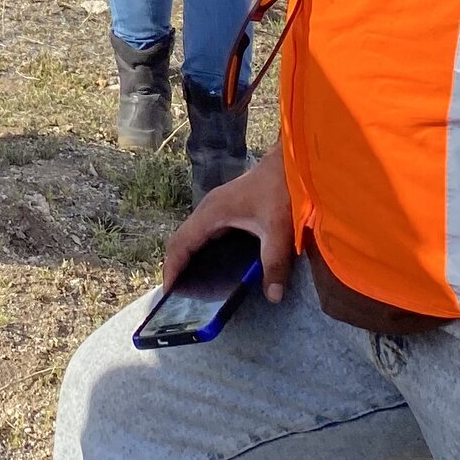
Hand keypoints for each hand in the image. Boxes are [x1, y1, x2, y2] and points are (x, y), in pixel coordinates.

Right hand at [162, 145, 293, 300]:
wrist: (291, 162)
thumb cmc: (280, 191)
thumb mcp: (279, 230)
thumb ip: (274, 263)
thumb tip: (273, 296)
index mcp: (212, 213)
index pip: (181, 243)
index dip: (172, 268)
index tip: (168, 292)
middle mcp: (208, 210)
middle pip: (182, 241)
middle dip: (177, 267)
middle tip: (180, 296)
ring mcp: (216, 209)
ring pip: (193, 237)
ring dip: (188, 259)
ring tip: (192, 287)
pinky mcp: (226, 210)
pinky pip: (205, 235)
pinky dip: (201, 252)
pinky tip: (214, 268)